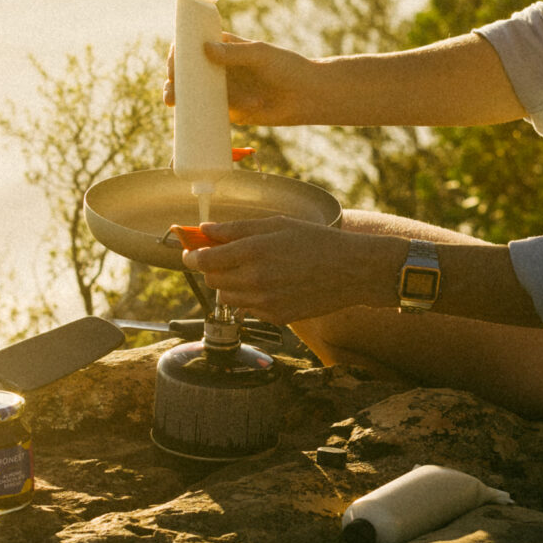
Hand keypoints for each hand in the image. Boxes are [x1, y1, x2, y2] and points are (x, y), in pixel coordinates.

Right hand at [164, 33, 319, 125]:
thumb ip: (235, 53)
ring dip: (179, 97)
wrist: (307, 96)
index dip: (179, 54)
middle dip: (174, 79)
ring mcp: (223, 89)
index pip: (193, 46)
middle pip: (188, 71)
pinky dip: (195, 116)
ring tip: (173, 101)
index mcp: (226, 46)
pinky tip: (185, 119)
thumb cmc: (288, 68)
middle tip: (172, 89)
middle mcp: (220, 67)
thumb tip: (204, 49)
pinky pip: (207, 113)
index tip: (175, 64)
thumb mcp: (261, 56)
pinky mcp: (229, 110)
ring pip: (193, 93)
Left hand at [180, 215, 393, 323]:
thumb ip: (237, 228)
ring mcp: (265, 302)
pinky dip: (248, 298)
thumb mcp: (277, 224)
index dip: (192, 254)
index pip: (204, 259)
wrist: (351, 271)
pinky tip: (268, 284)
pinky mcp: (275, 317)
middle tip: (225, 256)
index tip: (191, 250)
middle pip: (211, 279)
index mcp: (254, 250)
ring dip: (228, 284)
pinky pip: (247, 309)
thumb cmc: (317, 241)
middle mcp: (255, 279)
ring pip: (225, 298)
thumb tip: (205, 229)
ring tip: (250, 270)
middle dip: (211, 267)